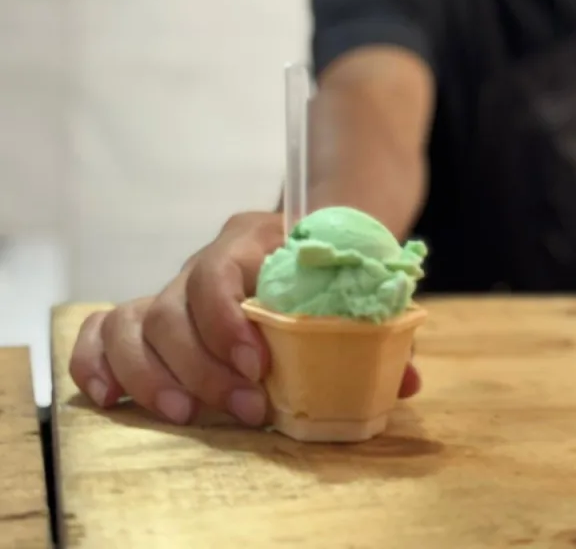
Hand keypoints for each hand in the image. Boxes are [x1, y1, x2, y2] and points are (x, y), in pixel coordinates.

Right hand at [69, 212, 420, 425]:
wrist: (314, 232)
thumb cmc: (332, 264)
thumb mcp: (358, 283)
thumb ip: (379, 327)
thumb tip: (404, 381)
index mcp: (252, 239)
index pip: (217, 273)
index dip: (226, 323)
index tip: (257, 366)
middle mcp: (203, 261)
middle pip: (171, 308)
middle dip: (203, 369)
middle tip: (247, 409)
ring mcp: (172, 287)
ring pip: (133, 323)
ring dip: (153, 376)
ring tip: (186, 415)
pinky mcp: (149, 316)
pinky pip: (103, 329)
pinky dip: (98, 362)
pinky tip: (112, 398)